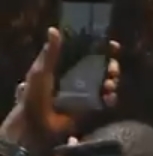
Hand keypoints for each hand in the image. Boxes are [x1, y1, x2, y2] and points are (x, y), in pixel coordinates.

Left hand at [12, 28, 119, 145]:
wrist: (35, 126)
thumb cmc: (35, 96)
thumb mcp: (41, 71)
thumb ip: (50, 53)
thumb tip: (53, 29)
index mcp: (68, 66)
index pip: (89, 52)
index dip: (102, 48)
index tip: (113, 45)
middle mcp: (79, 77)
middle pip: (103, 66)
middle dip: (112, 66)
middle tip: (113, 69)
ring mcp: (85, 93)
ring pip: (107, 82)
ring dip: (112, 80)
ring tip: (109, 85)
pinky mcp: (89, 108)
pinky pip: (105, 100)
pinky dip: (110, 98)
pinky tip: (109, 98)